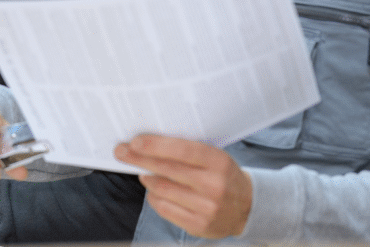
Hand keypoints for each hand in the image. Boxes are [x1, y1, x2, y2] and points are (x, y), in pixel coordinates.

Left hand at [114, 135, 251, 238]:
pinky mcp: (200, 226)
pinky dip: (154, 197)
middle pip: (168, 169)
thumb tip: (149, 144)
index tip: (135, 142)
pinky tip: (152, 190)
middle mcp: (214, 185)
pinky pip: (166, 209)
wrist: (247, 206)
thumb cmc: (222, 174)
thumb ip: (187, 151)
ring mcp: (208, 208)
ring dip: (147, 178)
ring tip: (140, 171)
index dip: (156, 145)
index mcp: (218, 161)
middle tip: (122, 152)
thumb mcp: (213, 156)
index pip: (182, 150)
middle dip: (140, 159)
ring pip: (164, 190)